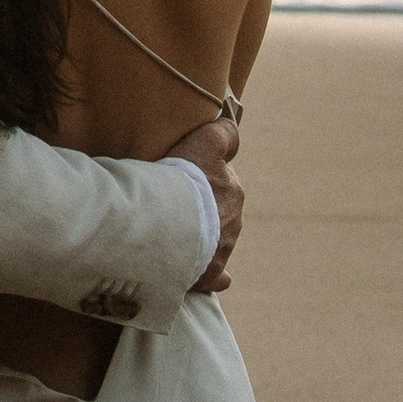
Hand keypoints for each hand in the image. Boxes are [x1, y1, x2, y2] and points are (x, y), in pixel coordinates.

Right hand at [171, 114, 243, 292]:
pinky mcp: (210, 272)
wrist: (168, 223)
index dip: (206, 176)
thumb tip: (233, 124)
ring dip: (202, 236)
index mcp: (233, 191)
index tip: (190, 177)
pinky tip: (210, 277)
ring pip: (217, 240)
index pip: (224, 179)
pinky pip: (217, 274)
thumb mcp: (204, 142)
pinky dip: (215, 275)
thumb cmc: (182, 180)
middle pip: (220, 210)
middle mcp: (234, 220)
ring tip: (175, 232)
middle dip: (205, 208)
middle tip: (176, 203)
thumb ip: (223, 134)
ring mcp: (222, 249)